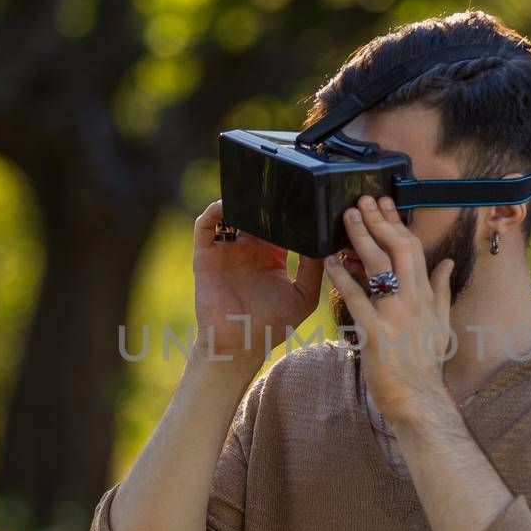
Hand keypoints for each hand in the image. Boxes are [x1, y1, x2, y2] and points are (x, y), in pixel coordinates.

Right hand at [192, 199, 324, 367]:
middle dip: (265, 200)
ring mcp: (226, 250)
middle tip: (278, 187)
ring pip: (231, 213)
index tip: (301, 197)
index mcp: (271, 256)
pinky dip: (214, 211)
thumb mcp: (304, 295)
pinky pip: (206, 226)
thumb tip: (324, 241)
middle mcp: (248, 250)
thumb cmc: (273, 325)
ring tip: (254, 192)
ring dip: (241, 201)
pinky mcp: (206, 255)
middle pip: (256, 214)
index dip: (289, 211)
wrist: (239, 344)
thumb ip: (314, 268)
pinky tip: (228, 205)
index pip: (280, 224)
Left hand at [322, 194, 457, 427]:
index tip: (385, 204)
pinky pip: (357, 298)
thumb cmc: (426, 364)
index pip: (414, 249)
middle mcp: (414, 299)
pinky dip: (342, 277)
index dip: (398, 223)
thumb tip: (448, 263)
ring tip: (347, 217)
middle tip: (362, 200)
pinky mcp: (375, 332)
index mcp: (427, 295)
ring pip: (378, 266)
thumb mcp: (441, 324)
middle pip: (397, 248)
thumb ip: (442, 290)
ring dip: (360, 237)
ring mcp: (395, 314)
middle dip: (379, 221)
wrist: (420, 399)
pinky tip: (330, 261)